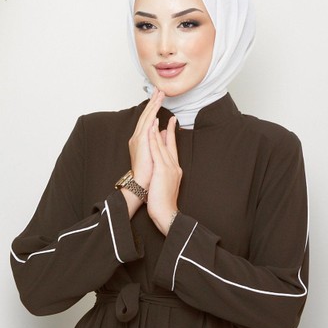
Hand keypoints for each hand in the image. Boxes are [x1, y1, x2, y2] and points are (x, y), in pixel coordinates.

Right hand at [128, 87, 164, 188]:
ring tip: (159, 94)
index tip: (158, 98)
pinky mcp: (141, 142)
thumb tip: (163, 130)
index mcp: (141, 140)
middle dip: (152, 101)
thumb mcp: (153, 153)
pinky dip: (151, 116)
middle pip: (146, 115)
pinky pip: (146, 125)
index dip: (153, 108)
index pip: (148, 120)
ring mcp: (138, 139)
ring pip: (146, 117)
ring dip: (153, 105)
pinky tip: (156, 108)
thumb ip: (157, 140)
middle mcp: (137, 137)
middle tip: (158, 89)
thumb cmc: (147, 173)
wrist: (140, 184)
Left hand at [147, 116, 181, 235]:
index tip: (171, 124)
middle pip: (170, 144)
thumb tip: (161, 165)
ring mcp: (169, 167)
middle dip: (169, 128)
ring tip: (157, 116)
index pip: (173, 149)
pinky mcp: (162, 169)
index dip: (172, 135)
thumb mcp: (166, 185)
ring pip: (163, 145)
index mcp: (175, 169)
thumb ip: (165, 174)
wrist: (167, 213)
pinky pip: (157, 151)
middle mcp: (174, 166)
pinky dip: (154, 139)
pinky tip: (151, 130)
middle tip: (168, 115)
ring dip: (159, 130)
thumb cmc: (164, 203)